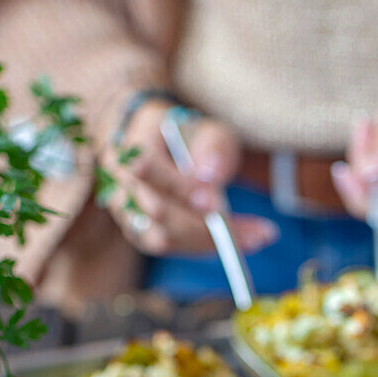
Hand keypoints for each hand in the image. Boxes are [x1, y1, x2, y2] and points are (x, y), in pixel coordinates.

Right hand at [101, 101, 278, 254]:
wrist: (157, 148)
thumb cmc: (187, 137)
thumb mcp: (209, 129)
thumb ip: (213, 147)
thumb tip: (209, 178)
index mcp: (131, 146)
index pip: (149, 168)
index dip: (182, 187)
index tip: (215, 202)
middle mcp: (120, 181)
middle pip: (158, 211)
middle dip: (207, 224)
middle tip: (257, 233)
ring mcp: (126, 213)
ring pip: (164, 238)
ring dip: (210, 242)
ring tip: (256, 238)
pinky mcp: (140, 233)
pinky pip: (172, 247)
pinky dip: (205, 247)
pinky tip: (241, 241)